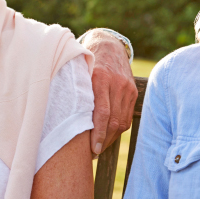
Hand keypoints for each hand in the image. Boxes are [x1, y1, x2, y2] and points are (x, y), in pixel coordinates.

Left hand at [81, 29, 138, 154]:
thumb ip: (77, 94)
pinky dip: (117, 130)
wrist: (108, 45)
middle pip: (113, 121)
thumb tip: (65, 124)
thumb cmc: (85, 63)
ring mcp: (127, 88)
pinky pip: (126, 117)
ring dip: (110, 138)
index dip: (97, 134)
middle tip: (92, 153)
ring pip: (121, 122)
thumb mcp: (79, 73)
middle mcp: (116, 83)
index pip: (101, 113)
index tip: (91, 150)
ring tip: (98, 147)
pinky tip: (107, 136)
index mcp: (100, 78)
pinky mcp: (133, 92)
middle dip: (103, 141)